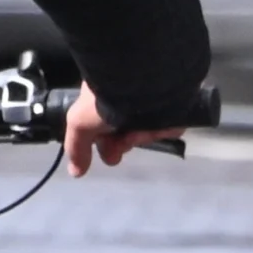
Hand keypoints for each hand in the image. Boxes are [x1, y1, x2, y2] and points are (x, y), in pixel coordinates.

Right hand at [63, 87, 181, 175]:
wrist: (139, 79)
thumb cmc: (106, 98)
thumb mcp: (81, 122)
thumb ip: (76, 147)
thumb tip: (76, 172)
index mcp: (107, 92)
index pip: (107, 126)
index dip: (108, 144)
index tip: (111, 153)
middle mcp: (130, 94)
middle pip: (129, 131)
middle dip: (126, 141)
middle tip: (126, 141)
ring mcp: (154, 97)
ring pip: (150, 129)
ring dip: (143, 135)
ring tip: (141, 130)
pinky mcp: (177, 100)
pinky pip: (171, 122)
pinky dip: (164, 128)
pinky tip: (159, 124)